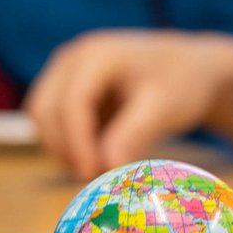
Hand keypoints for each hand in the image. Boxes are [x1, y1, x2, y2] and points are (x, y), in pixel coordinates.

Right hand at [27, 30, 232, 179]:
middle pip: (45, 111)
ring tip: (103, 167)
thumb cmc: (182, 83)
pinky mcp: (66, 88)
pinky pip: (52, 122)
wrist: (190, 68)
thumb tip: (105, 169)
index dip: (77, 143)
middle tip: (99, 178)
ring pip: (42, 118)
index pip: (71, 103)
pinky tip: (101, 153)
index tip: (93, 175)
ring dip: (63, 148)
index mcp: (97, 54)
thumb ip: (133, 135)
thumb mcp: (164, 108)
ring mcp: (65, 71)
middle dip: (66, 149)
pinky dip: (68, 143)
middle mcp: (73, 57)